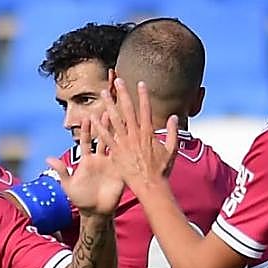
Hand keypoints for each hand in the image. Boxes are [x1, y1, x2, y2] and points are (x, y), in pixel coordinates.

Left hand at [46, 118, 124, 217]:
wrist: (96, 212)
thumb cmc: (80, 199)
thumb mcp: (68, 185)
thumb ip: (61, 171)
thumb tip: (48, 159)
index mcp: (87, 160)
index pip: (86, 141)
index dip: (86, 130)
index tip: (87, 117)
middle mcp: (100, 159)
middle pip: (102, 138)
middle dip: (104, 124)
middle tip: (107, 109)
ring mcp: (111, 164)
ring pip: (115, 144)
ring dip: (118, 132)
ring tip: (122, 117)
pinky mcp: (121, 171)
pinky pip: (124, 158)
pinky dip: (128, 148)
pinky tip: (133, 137)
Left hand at [91, 78, 177, 194]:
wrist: (151, 186)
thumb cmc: (161, 170)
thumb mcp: (172, 150)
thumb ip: (172, 132)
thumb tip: (174, 117)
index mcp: (149, 133)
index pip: (146, 110)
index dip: (143, 95)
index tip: (140, 83)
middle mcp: (136, 136)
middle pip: (128, 110)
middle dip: (123, 94)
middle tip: (117, 80)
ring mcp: (125, 144)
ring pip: (115, 120)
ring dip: (109, 105)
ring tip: (103, 93)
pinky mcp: (116, 153)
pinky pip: (106, 138)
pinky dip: (99, 127)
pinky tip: (93, 117)